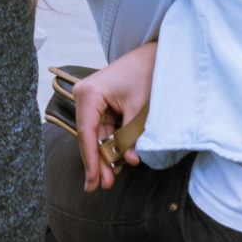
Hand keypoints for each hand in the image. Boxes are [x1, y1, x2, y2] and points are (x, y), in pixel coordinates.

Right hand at [70, 42, 156, 191]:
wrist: (156, 55)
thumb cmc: (146, 75)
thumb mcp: (140, 108)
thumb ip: (132, 136)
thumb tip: (129, 161)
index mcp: (89, 94)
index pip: (87, 133)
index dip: (91, 160)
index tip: (94, 181)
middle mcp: (85, 97)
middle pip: (89, 136)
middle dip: (98, 162)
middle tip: (102, 186)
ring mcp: (92, 100)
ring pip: (97, 135)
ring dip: (105, 156)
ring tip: (110, 179)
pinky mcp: (102, 104)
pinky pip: (104, 129)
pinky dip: (111, 144)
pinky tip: (116, 161)